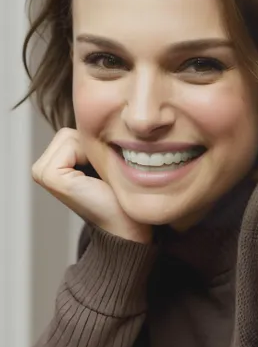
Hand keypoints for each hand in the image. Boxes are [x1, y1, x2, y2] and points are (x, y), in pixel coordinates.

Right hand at [32, 128, 151, 242]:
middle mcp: (42, 167)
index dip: (98, 145)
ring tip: (102, 177)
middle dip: (94, 147)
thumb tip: (99, 119)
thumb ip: (94, 142)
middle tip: (106, 175)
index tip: (108, 169)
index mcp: (53, 163)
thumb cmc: (121, 195)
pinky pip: (72, 144)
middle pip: (73, 131)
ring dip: (94, 152)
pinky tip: (96, 178)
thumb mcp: (105, 162)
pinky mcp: (49, 175)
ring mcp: (42, 172)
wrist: (127, 226)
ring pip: (73, 136)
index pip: (75, 131)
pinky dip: (89, 155)